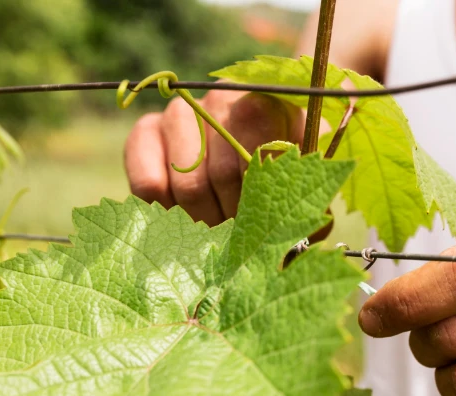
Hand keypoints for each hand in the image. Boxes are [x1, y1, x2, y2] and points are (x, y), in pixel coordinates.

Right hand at [124, 89, 303, 226]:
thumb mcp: (304, 182)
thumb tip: (305, 234)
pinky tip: (184, 220)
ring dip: (204, 222)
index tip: (262, 223)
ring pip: (187, 185)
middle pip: (223, 175)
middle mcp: (222, 98)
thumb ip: (310, 202)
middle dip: (235, 219)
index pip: (257, 153)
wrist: (241, 150)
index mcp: (268, 104)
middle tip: (240, 237)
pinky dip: (167, 215)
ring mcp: (180, 112)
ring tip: (216, 233)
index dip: (258, 199)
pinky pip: (148, 184)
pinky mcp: (145, 132)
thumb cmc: (281, 172)